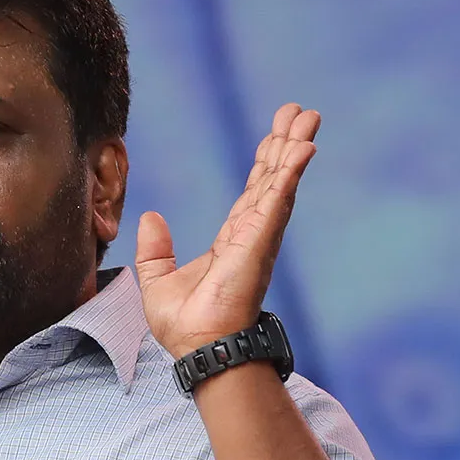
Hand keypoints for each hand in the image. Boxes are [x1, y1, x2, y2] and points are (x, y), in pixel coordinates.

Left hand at [135, 104, 319, 359]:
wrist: (199, 348)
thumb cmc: (185, 326)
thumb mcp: (157, 281)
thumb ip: (155, 250)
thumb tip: (151, 217)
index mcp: (232, 240)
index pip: (252, 192)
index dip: (264, 162)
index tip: (275, 133)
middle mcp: (251, 234)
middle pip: (272, 178)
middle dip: (286, 143)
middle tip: (300, 111)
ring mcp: (259, 236)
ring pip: (280, 182)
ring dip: (295, 148)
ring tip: (309, 117)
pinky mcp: (260, 241)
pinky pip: (277, 199)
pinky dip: (290, 172)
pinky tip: (303, 148)